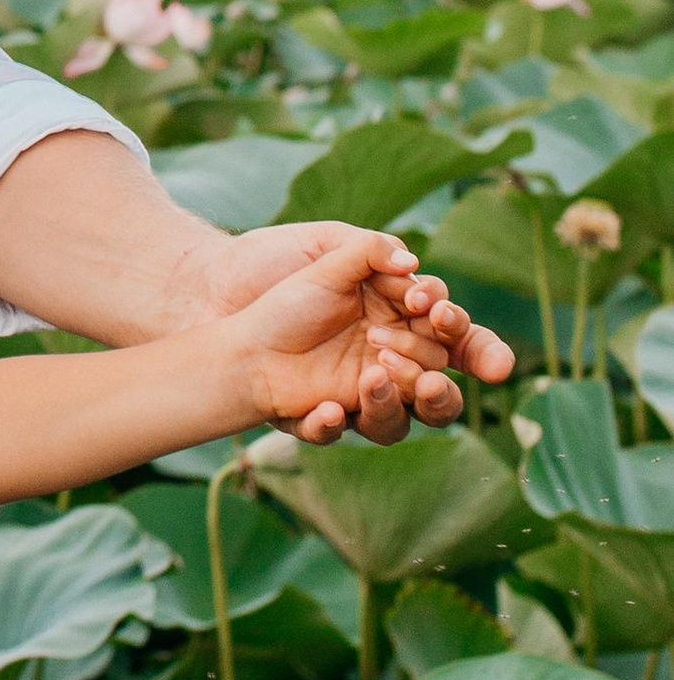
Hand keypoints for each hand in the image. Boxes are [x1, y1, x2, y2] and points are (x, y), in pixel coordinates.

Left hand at [187, 218, 500, 441]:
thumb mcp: (324, 247)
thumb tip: (412, 265)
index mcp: (399, 318)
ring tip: (371, 372)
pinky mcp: (317, 413)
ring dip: (392, 402)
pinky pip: (336, 431)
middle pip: (439, 390)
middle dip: (438, 383)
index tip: (440, 316)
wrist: (212, 294)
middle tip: (418, 364)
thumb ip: (370, 250)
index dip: (465, 336)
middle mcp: (387, 359)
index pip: (455, 337)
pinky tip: (326, 406)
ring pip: (399, 421)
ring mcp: (354, 391)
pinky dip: (332, 423)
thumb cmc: (272, 265)